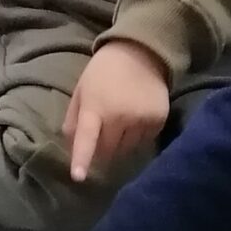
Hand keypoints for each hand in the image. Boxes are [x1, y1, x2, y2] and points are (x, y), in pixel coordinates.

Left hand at [64, 38, 170, 185]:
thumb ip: (74, 121)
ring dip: (121, 144)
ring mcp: (141, 120)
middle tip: (103, 132)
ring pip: (126, 150)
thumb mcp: (82, 91)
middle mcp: (119, 116)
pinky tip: (136, 118)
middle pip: (108, 151)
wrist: (141, 52)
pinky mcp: (158, 121)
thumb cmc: (104, 73)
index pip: (87, 137)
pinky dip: (138, 137)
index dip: (82, 158)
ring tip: (122, 121)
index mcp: (95, 107)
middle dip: (102, 149)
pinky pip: (144, 142)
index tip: (79, 177)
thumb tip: (73, 150)